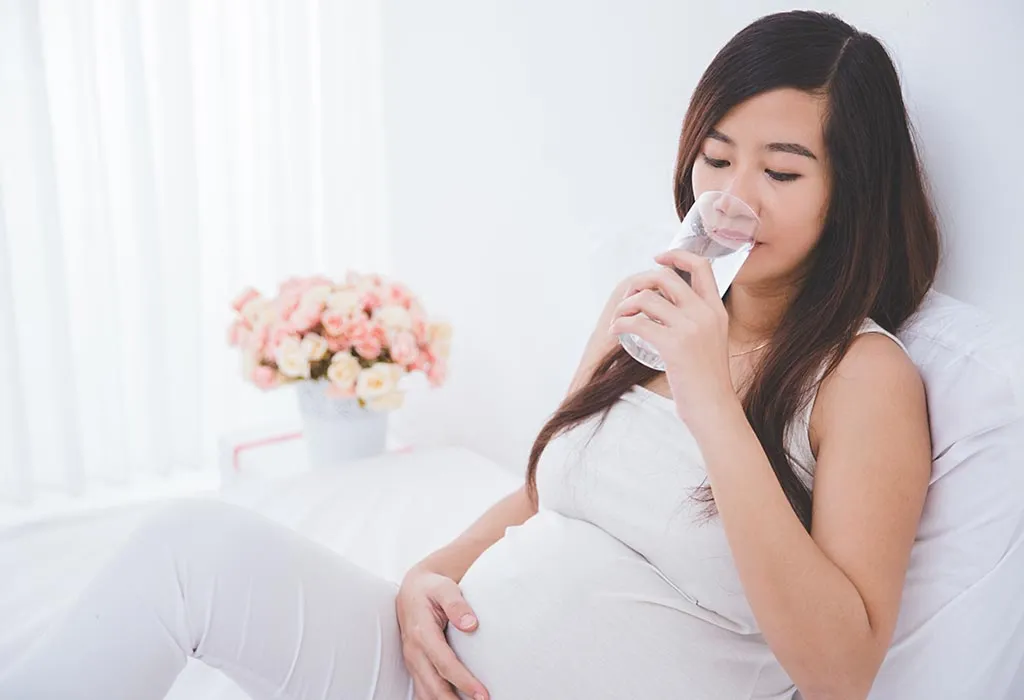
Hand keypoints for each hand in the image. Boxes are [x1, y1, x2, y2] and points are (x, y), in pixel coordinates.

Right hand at [396, 566, 488, 699]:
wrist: (413, 589)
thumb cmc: (431, 588)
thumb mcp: (444, 588)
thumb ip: (457, 604)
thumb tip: (471, 624)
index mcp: (421, 632)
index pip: (444, 663)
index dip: (463, 681)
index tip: (483, 694)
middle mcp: (414, 650)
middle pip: (433, 685)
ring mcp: (412, 660)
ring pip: (425, 692)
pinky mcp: (415, 665)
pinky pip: (422, 690)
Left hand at [608, 250, 735, 424]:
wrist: (714, 409)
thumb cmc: (706, 381)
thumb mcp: (711, 341)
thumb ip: (696, 322)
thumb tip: (663, 307)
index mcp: (716, 310)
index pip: (701, 266)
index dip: (676, 255)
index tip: (657, 258)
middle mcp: (706, 314)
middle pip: (665, 277)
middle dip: (639, 282)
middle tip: (628, 298)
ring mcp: (691, 329)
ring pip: (647, 298)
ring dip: (624, 306)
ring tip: (618, 320)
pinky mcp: (675, 346)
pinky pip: (637, 323)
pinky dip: (620, 324)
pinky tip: (616, 332)